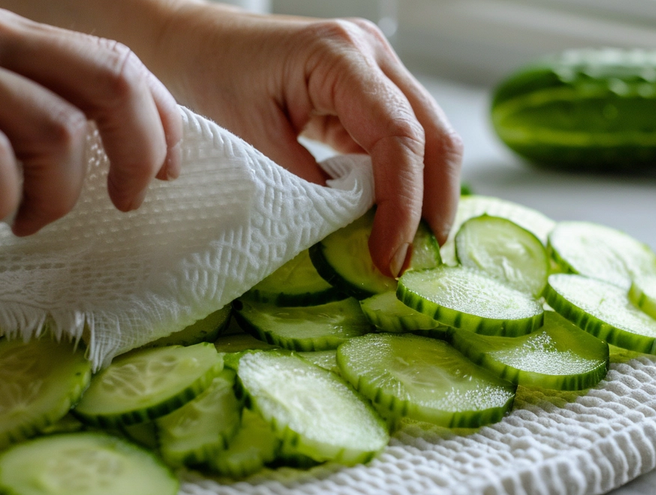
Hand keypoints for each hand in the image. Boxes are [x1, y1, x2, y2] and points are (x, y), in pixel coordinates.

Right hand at [0, 9, 181, 234]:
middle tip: (128, 201)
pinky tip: (0, 217)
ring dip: (58, 195)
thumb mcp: (3, 95)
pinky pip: (1, 167)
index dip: (162, 118)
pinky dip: (8, 202)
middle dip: (139, 152)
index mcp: (20, 37)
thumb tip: (126, 154)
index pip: (118, 61)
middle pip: (113, 80)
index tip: (170, 170)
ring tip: (34, 219)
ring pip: (60, 131)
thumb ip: (50, 102)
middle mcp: (0, 39)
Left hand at [156, 5, 462, 276]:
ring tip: (410, 250)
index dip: (403, 202)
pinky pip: (405, 144)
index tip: (389, 256)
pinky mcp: (371, 96)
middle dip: (433, 204)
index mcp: (339, 55)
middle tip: (417, 262)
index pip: (397, 135)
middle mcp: (372, 55)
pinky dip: (407, 186)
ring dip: (428, 198)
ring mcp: (377, 72)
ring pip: (431, 140)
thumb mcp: (249, 137)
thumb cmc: (208, 76)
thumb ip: (304, 187)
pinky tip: (396, 222)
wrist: (194, 43)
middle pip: (434, 135)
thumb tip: (355, 236)